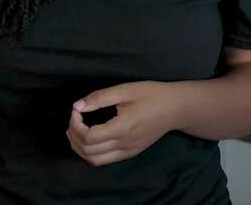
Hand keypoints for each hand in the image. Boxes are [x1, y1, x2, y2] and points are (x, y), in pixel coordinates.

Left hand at [67, 81, 181, 166]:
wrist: (176, 108)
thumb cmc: (152, 95)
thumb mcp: (125, 90)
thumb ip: (99, 98)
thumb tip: (77, 106)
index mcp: (122, 128)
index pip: (88, 137)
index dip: (76, 124)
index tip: (77, 110)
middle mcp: (124, 145)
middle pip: (88, 152)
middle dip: (74, 136)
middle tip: (74, 119)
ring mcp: (128, 152)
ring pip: (95, 160)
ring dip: (80, 148)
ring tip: (76, 130)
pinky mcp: (130, 153)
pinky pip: (105, 160)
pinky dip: (91, 152)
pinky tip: (89, 138)